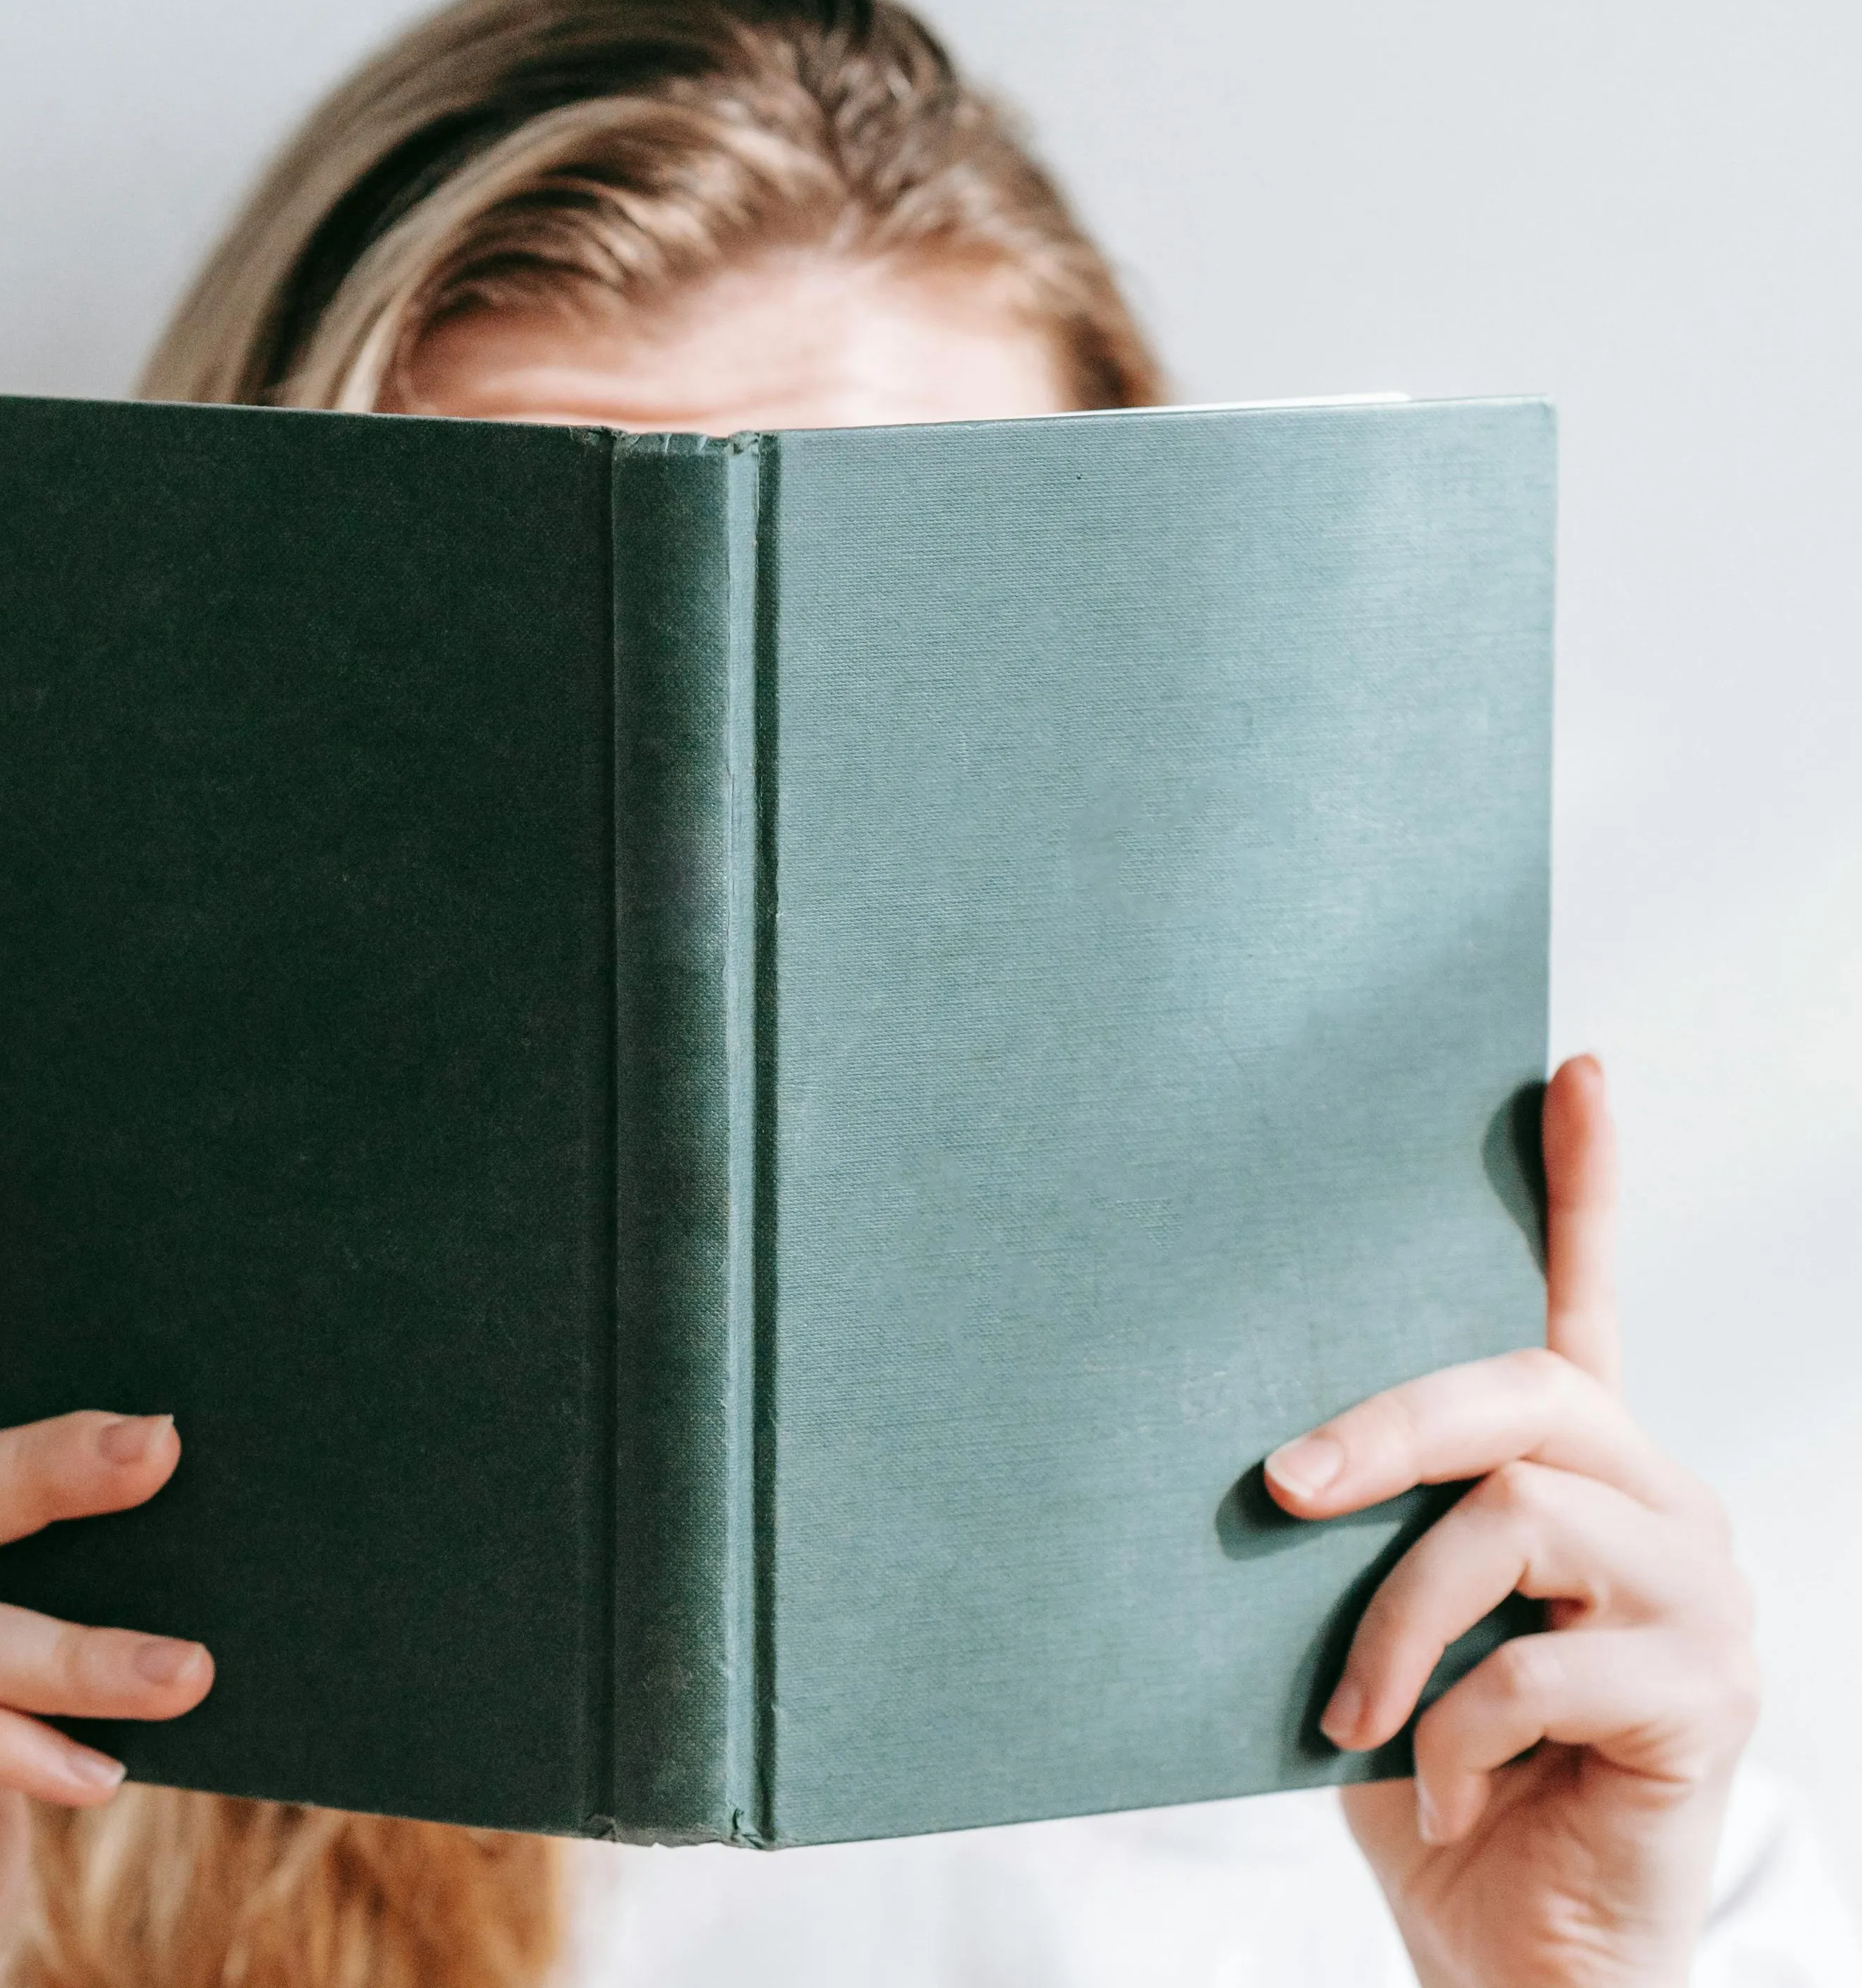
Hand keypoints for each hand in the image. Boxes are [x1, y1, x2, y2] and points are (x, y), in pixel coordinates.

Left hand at [1264, 1056, 1756, 1986]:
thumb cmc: (1428, 1765)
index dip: (1584, 1183)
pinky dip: (1446, 1728)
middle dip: (1384, 1426)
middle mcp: (1656, 1501)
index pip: (1584, 1299)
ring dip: (1394, 1618)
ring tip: (1344, 1709)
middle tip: (1277, 1487)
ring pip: (1514, 1520)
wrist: (1512, 1950)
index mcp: (1575, 1470)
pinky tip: (1430, 1781)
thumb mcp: (1368, 1620)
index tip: (1570, 1069)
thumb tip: (1257, 1448)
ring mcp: (1700, 1592)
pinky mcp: (1712, 1693)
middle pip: (1523, 1392)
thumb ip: (1355, 1527)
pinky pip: (1538, 1667)